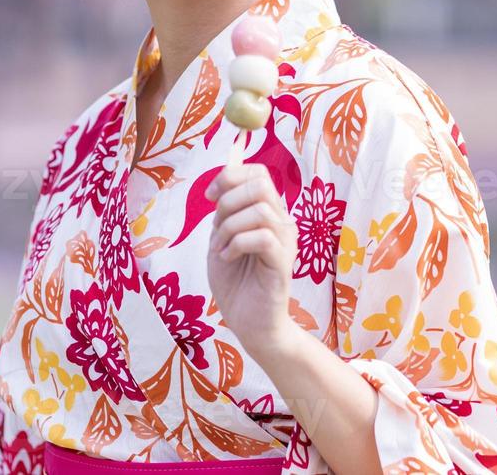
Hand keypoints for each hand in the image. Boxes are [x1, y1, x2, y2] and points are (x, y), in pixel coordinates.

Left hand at [204, 162, 297, 355]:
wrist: (248, 323)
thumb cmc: (236, 283)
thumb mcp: (222, 238)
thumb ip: (225, 210)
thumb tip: (222, 177)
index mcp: (269, 213)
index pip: (258, 173)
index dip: (230, 176)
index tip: (210, 197)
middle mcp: (282, 222)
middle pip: (260, 184)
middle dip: (228, 201)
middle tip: (217, 228)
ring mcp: (286, 241)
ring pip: (259, 210)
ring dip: (229, 227)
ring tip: (221, 248)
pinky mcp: (283, 262)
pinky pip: (262, 237)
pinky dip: (236, 244)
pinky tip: (228, 258)